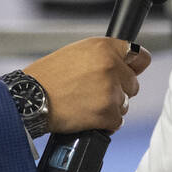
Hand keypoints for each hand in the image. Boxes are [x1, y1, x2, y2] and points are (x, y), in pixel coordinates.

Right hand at [24, 38, 150, 133]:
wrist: (30, 98)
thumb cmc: (49, 76)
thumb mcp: (76, 53)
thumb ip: (104, 56)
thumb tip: (129, 67)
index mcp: (103, 47)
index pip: (140, 57)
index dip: (134, 67)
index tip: (131, 72)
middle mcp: (110, 66)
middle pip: (133, 84)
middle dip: (118, 91)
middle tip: (92, 92)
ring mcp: (110, 90)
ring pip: (125, 104)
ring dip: (109, 107)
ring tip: (85, 103)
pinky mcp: (106, 113)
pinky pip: (117, 121)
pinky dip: (104, 123)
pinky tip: (86, 116)